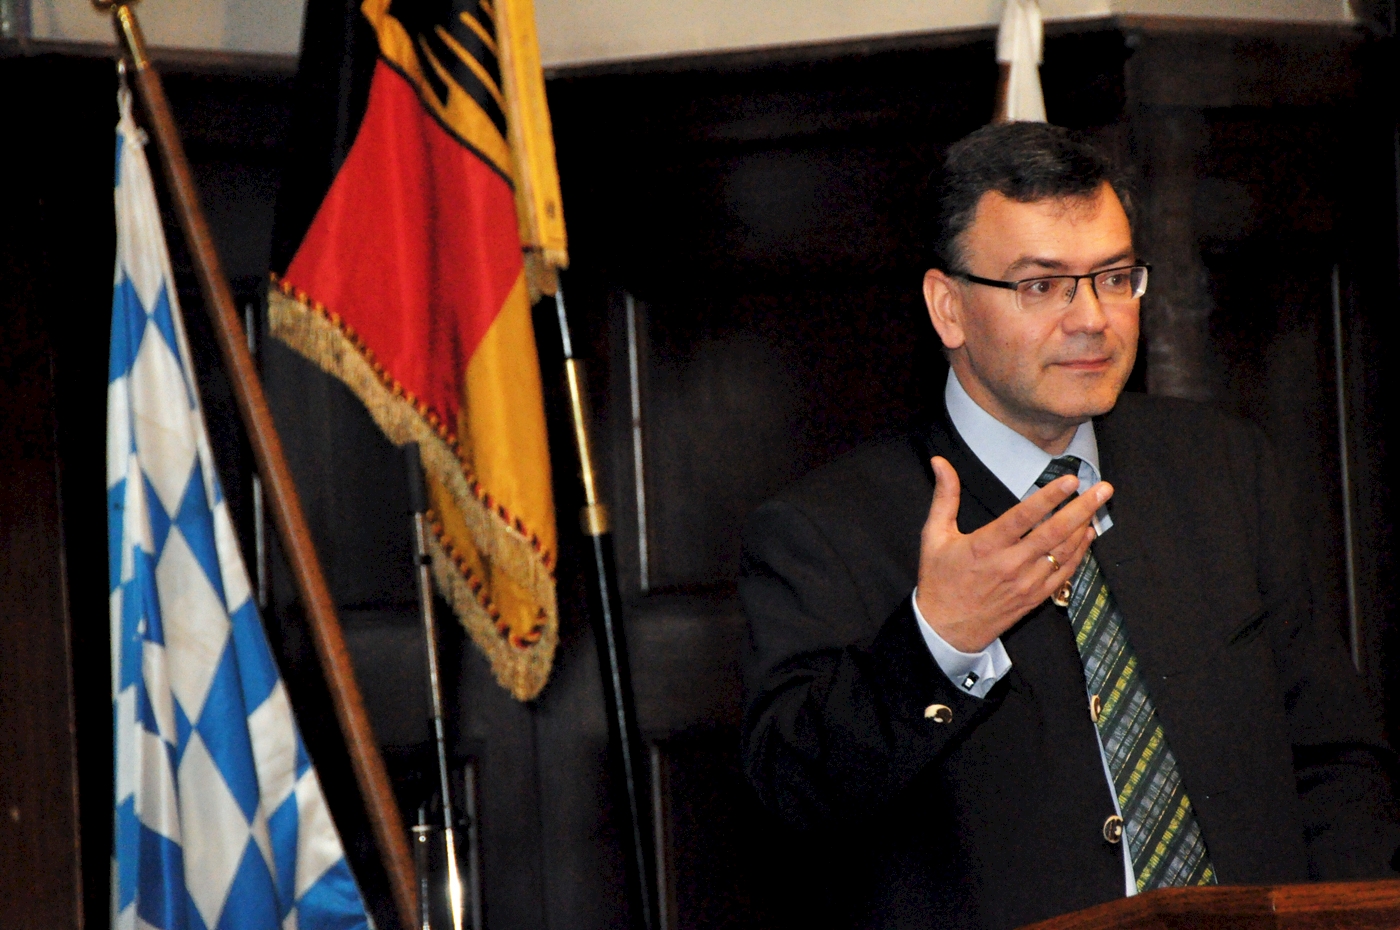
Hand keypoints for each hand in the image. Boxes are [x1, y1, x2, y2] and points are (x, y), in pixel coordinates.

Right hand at [915, 456, 1110, 652]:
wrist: (946, 629)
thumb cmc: (940, 580)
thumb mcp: (934, 535)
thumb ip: (944, 496)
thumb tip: (940, 462)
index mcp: (985, 546)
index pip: (1023, 517)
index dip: (1049, 497)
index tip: (1070, 480)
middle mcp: (1010, 565)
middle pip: (1054, 532)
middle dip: (1082, 508)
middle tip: (1103, 488)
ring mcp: (1026, 583)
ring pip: (1064, 552)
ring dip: (1083, 527)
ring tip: (1098, 504)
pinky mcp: (1034, 597)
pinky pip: (1064, 573)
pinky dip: (1079, 553)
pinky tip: (1087, 536)